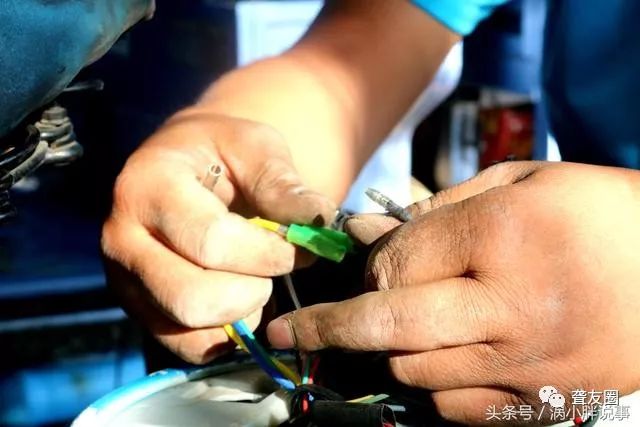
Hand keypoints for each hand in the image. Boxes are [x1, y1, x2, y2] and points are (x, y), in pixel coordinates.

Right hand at [102, 108, 335, 362]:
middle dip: (252, 292)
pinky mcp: (137, 308)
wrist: (184, 166)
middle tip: (274, 270)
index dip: (266, 253)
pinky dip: (224, 336)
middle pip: (193, 298)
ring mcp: (125, 279)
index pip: (211, 241)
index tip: (297, 247)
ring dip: (241, 316)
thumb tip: (320, 221)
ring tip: (259, 283)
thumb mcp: (254, 147)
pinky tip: (242, 303)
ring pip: (188, 328)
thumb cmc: (220, 152)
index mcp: (148, 186)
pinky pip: (184, 345)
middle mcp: (122, 237)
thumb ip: (283, 183)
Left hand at [267, 161, 639, 423]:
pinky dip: (428, 388)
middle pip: (389, 325)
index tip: (361, 262)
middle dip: (324, 330)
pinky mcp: (543, 404)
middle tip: (284, 335)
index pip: (396, 262)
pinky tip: (428, 363)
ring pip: (415, 373)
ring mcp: (526, 364)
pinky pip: (457, 409)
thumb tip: (369, 230)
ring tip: (371, 336)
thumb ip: (441, 207)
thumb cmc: (604, 213)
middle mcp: (510, 307)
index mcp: (505, 236)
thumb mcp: (525, 182)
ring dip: (383, 353)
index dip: (368, 263)